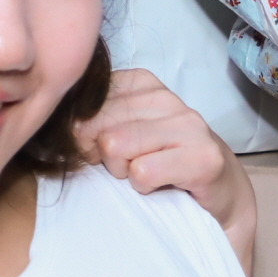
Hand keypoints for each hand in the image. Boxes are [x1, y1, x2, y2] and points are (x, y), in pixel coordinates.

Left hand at [78, 68, 255, 268]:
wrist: (217, 192)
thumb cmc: (159, 163)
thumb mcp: (119, 134)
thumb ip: (90, 123)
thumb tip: (60, 127)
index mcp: (142, 83)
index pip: (87, 100)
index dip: (85, 133)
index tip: (104, 148)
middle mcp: (167, 98)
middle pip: (96, 125)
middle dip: (101, 154)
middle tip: (127, 166)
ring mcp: (189, 125)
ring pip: (116, 146)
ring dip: (123, 171)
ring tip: (146, 173)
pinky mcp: (203, 157)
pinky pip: (142, 173)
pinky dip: (144, 187)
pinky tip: (162, 184)